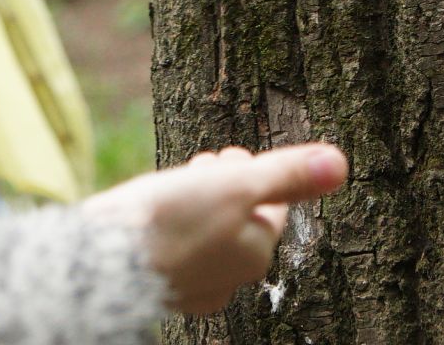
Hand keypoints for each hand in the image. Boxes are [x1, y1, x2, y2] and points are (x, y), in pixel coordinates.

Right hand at [83, 142, 347, 315]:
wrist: (103, 259)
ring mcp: (194, 288)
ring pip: (207, 234)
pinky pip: (177, 250)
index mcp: (256, 253)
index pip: (268, 204)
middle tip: (203, 163)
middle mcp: (231, 279)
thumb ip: (288, 174)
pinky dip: (171, 227)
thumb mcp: (238, 183)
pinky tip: (154, 216)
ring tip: (173, 184)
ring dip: (197, 203)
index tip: (227, 156)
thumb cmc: (172, 219)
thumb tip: (340, 164)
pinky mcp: (161, 287)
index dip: (249, 172)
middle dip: (224, 186)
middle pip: (238, 220)